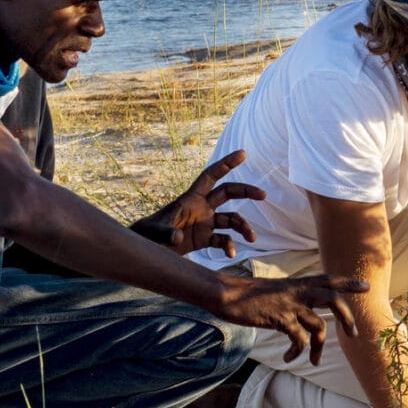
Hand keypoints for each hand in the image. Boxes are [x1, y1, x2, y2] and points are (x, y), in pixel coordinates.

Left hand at [136, 148, 267, 256]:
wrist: (144, 251)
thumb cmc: (145, 236)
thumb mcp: (153, 233)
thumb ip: (165, 233)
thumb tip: (178, 237)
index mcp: (190, 199)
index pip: (211, 176)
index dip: (226, 164)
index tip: (243, 154)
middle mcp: (201, 208)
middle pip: (228, 193)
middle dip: (246, 192)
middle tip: (263, 195)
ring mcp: (204, 223)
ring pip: (231, 219)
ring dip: (243, 226)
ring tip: (251, 239)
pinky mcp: (203, 239)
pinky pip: (223, 240)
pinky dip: (229, 246)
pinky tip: (231, 254)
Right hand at [212, 271, 365, 365]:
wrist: (226, 294)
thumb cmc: (249, 295)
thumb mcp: (276, 291)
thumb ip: (293, 298)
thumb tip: (304, 313)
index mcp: (298, 283)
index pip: (329, 279)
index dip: (348, 283)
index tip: (366, 287)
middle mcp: (298, 292)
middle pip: (333, 299)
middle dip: (348, 317)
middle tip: (354, 334)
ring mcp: (290, 305)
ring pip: (319, 326)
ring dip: (319, 347)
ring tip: (316, 361)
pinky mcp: (279, 319)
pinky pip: (298, 340)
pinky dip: (297, 352)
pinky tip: (290, 358)